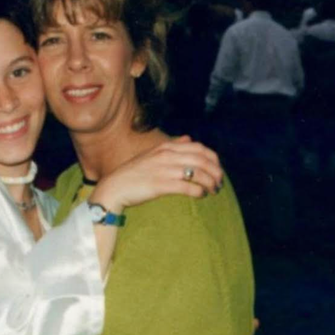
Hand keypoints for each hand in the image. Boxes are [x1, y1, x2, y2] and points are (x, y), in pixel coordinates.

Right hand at [91, 135, 223, 211]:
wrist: (114, 188)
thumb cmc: (133, 173)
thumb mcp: (152, 154)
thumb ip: (171, 145)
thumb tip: (188, 138)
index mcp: (166, 147)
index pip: (199, 148)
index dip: (214, 159)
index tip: (218, 170)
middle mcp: (167, 156)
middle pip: (202, 160)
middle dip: (216, 172)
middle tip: (219, 183)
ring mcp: (164, 170)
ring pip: (198, 173)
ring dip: (210, 183)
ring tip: (213, 191)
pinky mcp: (161, 185)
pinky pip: (187, 187)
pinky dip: (198, 191)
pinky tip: (200, 195)